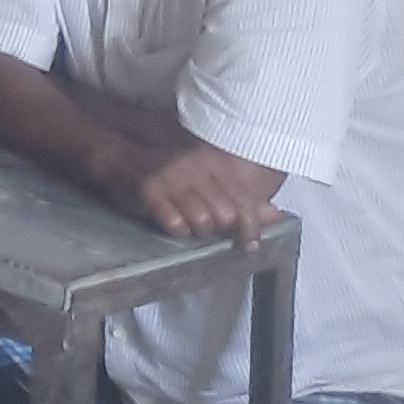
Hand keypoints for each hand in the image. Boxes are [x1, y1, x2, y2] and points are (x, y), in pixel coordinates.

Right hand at [136, 142, 278, 244]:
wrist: (128, 160)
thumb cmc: (177, 175)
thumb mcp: (215, 183)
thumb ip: (246, 200)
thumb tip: (275, 215)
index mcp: (215, 163)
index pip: (244, 204)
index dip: (250, 228)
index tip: (249, 243)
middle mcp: (196, 168)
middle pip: (225, 216)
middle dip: (220, 228)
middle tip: (211, 226)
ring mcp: (173, 177)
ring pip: (202, 222)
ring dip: (199, 230)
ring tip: (192, 223)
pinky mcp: (151, 190)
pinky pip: (176, 224)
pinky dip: (178, 228)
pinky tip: (176, 221)